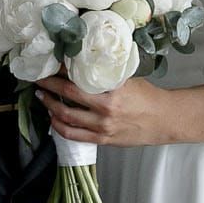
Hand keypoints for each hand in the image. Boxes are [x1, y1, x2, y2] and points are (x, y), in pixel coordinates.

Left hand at [38, 74, 188, 146]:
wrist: (164, 119)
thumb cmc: (148, 97)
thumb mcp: (128, 78)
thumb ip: (106, 74)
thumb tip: (83, 63)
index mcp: (112, 90)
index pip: (79, 77)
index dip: (60, 71)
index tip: (50, 64)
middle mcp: (105, 109)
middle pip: (67, 95)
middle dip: (48, 86)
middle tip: (39, 79)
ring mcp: (103, 126)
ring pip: (66, 117)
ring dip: (49, 106)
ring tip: (42, 97)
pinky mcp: (103, 140)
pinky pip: (73, 134)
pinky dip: (59, 126)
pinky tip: (53, 118)